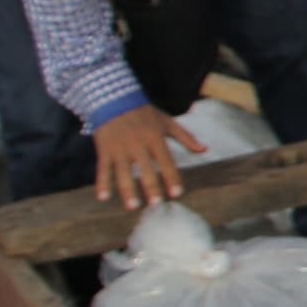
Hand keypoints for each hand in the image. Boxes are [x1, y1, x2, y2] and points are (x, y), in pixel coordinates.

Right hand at [93, 103, 210, 209]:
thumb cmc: (144, 113)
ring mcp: (120, 148)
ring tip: (132, 207)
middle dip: (151, 187)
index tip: (177, 194)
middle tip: (156, 204)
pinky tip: (103, 198)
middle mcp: (138, 144)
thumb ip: (186, 137)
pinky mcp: (104, 150)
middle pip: (146, 169)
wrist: (114, 99)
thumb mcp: (167, 122)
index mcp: (155, 138)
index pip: (166, 161)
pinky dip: (102, 183)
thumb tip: (204, 150)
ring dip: (127, 190)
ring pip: (123, 172)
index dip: (172, 178)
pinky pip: (103, 169)